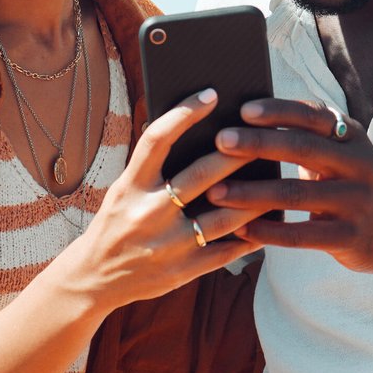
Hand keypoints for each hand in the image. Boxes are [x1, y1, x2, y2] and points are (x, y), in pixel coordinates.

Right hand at [68, 90, 265, 312]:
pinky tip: (267, 222)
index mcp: (130, 185)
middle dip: (236, 154)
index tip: (211, 94)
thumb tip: (193, 131)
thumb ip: (152, 167)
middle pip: (201, 175)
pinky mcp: (182, 270)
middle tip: (262, 137)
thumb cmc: (116, 223)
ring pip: (225, 216)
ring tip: (276, 180)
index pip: (157, 140)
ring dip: (255, 198)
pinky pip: (227, 250)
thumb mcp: (123, 190)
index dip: (184, 113)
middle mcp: (148, 212)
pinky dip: (251, 236)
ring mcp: (167, 244)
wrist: (96, 278)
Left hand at [205, 98, 372, 279]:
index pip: (314, 115)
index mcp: (353, 136)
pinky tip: (240, 229)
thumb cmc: (350, 184)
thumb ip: (307, 135)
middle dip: (258, 143)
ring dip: (252, 193)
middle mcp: (359, 164)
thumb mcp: (342, 154)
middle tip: (220, 141)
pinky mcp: (350, 237)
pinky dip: (268, 231)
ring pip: (296, 194)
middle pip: (303, 149)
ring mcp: (357, 201)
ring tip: (216, 192)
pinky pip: (302, 235)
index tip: (243, 110)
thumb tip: (247, 116)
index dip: (278, 111)